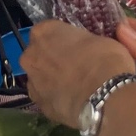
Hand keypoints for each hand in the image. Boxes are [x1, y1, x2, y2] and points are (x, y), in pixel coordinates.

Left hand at [21, 20, 135, 129]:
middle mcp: (30, 55)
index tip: (75, 47)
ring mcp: (32, 82)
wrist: (104, 96)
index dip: (62, 39)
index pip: (48, 31)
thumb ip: (84, 42)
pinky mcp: (39, 104)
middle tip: (74, 66)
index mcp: (43, 32)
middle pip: (38, 54)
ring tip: (74, 87)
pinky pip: (46, 97)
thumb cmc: (104, 59)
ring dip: (51, 80)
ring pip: (40, 77)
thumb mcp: (99, 39)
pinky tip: (72, 101)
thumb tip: (89, 46)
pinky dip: (56, 98)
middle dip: (52, 59)